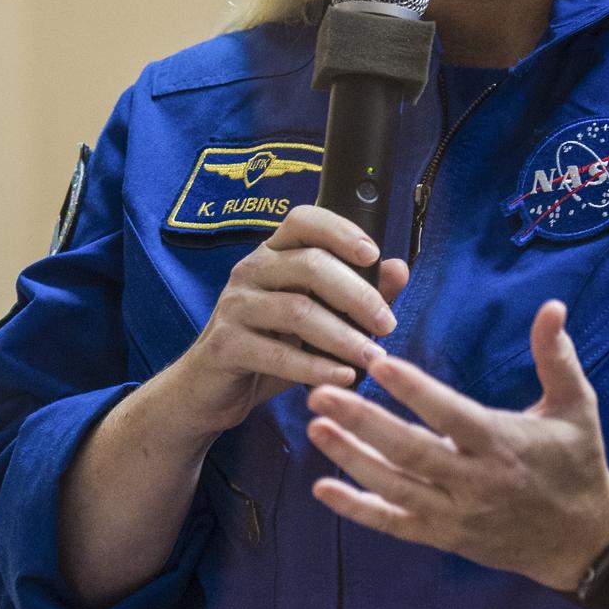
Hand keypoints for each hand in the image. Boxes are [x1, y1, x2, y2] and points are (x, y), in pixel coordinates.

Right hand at [171, 205, 408, 436]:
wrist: (209, 389)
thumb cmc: (269, 344)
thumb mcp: (316, 317)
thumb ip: (357, 292)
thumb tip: (399, 269)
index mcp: (273, 253)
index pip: (304, 220)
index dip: (340, 231)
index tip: (374, 254)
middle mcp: (251, 270)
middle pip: (311, 265)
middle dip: (357, 295)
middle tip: (388, 324)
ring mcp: (235, 306)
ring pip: (298, 311)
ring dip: (343, 336)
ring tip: (373, 356)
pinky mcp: (225, 344)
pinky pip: (277, 353)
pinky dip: (316, 366)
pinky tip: (343, 377)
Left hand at [306, 299, 608, 589]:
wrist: (582, 541)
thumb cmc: (576, 462)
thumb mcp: (577, 406)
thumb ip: (557, 356)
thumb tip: (551, 306)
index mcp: (501, 443)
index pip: (450, 415)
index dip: (414, 391)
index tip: (379, 364)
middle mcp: (473, 481)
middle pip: (410, 451)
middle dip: (362, 423)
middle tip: (321, 393)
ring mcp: (455, 513)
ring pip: (394, 487)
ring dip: (351, 458)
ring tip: (315, 426)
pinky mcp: (444, 535)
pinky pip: (394, 523)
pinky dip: (357, 509)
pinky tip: (323, 488)